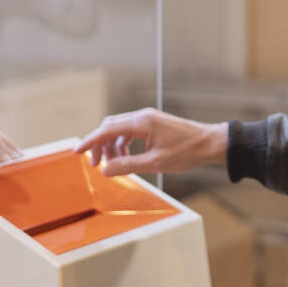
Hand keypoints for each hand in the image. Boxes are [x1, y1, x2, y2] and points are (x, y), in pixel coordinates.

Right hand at [76, 108, 228, 176]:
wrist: (210, 143)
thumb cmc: (187, 151)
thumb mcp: (155, 163)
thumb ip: (128, 165)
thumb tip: (106, 170)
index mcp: (142, 122)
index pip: (107, 129)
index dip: (90, 141)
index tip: (77, 151)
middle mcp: (143, 116)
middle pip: (110, 126)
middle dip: (100, 145)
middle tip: (95, 164)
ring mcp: (148, 119)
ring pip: (119, 129)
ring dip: (112, 146)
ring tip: (112, 164)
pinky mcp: (153, 124)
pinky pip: (130, 131)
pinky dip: (123, 143)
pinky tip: (125, 157)